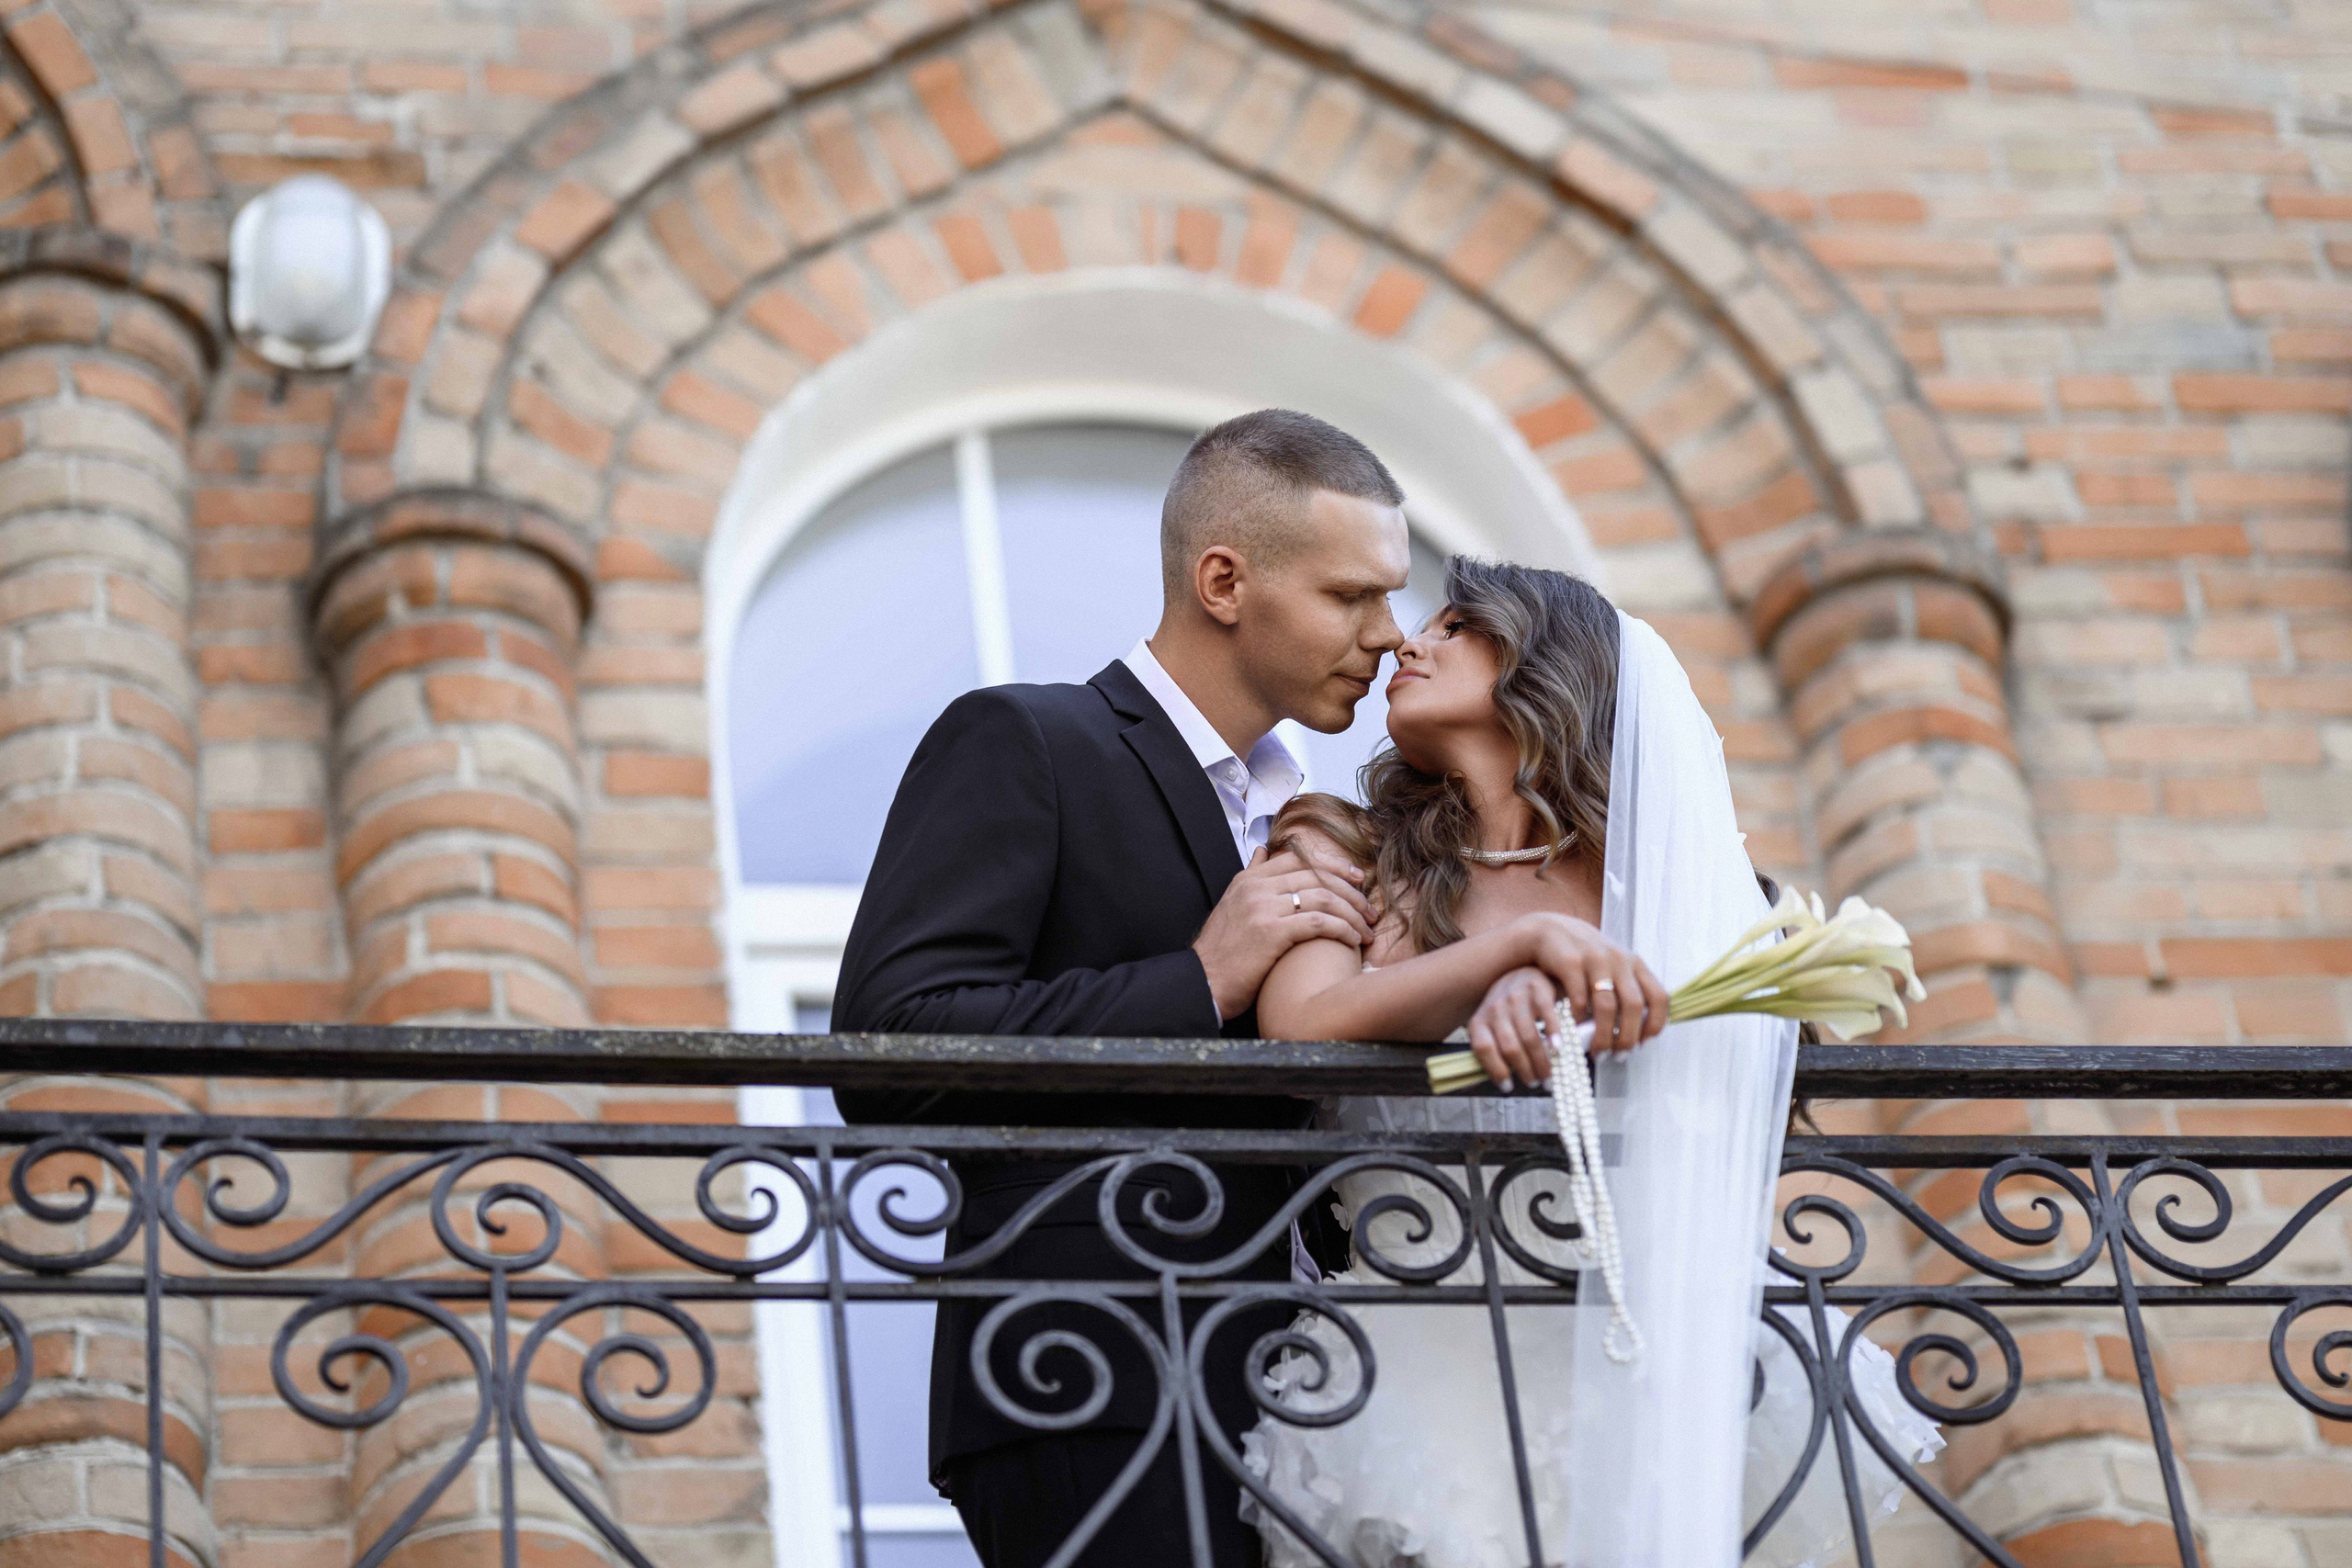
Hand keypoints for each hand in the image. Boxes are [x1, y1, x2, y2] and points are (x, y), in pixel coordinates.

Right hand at [1193, 846, 1375, 1020]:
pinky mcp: (1271, 933)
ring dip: (1353, 914)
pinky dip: (1343, 930)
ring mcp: (1263, 908)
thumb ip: (1251, 876)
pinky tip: (1354, 941)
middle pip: (1318, 876)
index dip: (1334, 864)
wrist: (1203, 982)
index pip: (1300, 857)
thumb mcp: (1231, 903)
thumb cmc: (1222, 952)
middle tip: (1370, 910)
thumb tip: (1264, 850)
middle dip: (1352, 892)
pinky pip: (1319, 923)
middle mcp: (1257, 887)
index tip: (1357, 878)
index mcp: (1249, 879)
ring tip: (1367, 931)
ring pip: (1324, 898)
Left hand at [1466, 966, 1559, 1089]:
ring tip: (1548, 1074)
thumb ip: (1497, 1046)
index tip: (1508, 1087)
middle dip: (1525, 1071)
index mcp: (1480, 1019)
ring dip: (1541, 1061)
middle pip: (1510, 1047)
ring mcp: (1516, 997)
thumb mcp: (1496, 1024)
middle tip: (1536, 1083)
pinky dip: (1554, 1035)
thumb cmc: (1511, 1005)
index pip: (1483, 1048)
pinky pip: (1547, 1016)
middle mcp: (1495, 1007)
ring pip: (1529, 1036)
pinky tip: (1559, 1048)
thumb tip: (1506, 1081)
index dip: (1496, 1070)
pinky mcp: (1537, 988)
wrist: (1526, 969)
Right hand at [1518, 913, 1669, 1058]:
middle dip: (1627, 1037)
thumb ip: (1628, 990)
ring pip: (1607, 1006)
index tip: (1643, 1044)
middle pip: (1634, 1005)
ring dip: (1604, 1035)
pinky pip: (1579, 998)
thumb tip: (1641, 1029)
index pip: (1659, 997)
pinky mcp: (1571, 962)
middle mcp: (1619, 960)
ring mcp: (1596, 959)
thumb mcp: (1613, 967)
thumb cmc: (1585, 958)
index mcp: (1635, 963)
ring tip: (1598, 1051)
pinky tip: (1576, 1028)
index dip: (1655, 1024)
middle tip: (1618, 1055)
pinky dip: (1579, 1019)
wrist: (1550, 931)